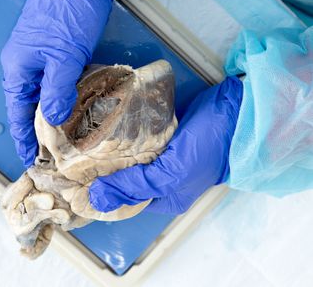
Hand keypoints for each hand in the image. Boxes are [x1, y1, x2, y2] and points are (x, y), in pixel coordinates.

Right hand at [1, 0, 121, 166]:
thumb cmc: (68, 15)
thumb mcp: (64, 58)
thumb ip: (58, 92)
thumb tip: (53, 120)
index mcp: (18, 69)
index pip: (18, 113)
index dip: (24, 137)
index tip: (31, 159)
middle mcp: (23, 66)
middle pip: (28, 105)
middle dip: (38, 130)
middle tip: (52, 154)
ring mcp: (37, 57)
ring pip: (41, 94)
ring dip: (50, 114)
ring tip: (62, 138)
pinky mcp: (52, 51)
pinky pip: (52, 82)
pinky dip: (60, 97)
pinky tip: (71, 108)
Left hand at [89, 77, 242, 214]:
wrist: (238, 111)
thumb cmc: (210, 148)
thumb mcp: (171, 173)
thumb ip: (135, 185)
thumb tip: (98, 197)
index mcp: (166, 196)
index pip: (124, 200)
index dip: (101, 192)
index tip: (75, 181)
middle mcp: (162, 178)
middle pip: (124, 177)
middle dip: (102, 169)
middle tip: (74, 158)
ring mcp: (162, 155)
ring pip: (128, 156)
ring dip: (110, 149)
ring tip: (83, 141)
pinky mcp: (162, 132)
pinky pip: (136, 137)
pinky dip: (122, 133)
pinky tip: (104, 125)